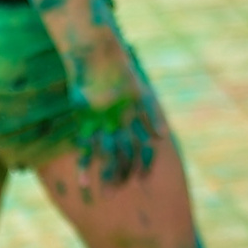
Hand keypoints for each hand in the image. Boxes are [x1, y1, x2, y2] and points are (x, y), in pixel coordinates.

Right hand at [65, 39, 160, 186]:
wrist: (97, 52)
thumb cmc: (119, 70)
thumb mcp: (142, 90)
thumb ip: (152, 114)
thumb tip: (163, 136)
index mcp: (139, 112)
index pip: (146, 145)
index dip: (145, 165)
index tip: (142, 181)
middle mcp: (124, 118)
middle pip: (128, 154)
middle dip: (126, 175)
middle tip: (120, 194)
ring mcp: (105, 119)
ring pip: (110, 155)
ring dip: (110, 176)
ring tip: (107, 195)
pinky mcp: (86, 117)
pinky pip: (87, 147)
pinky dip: (86, 166)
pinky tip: (84, 184)